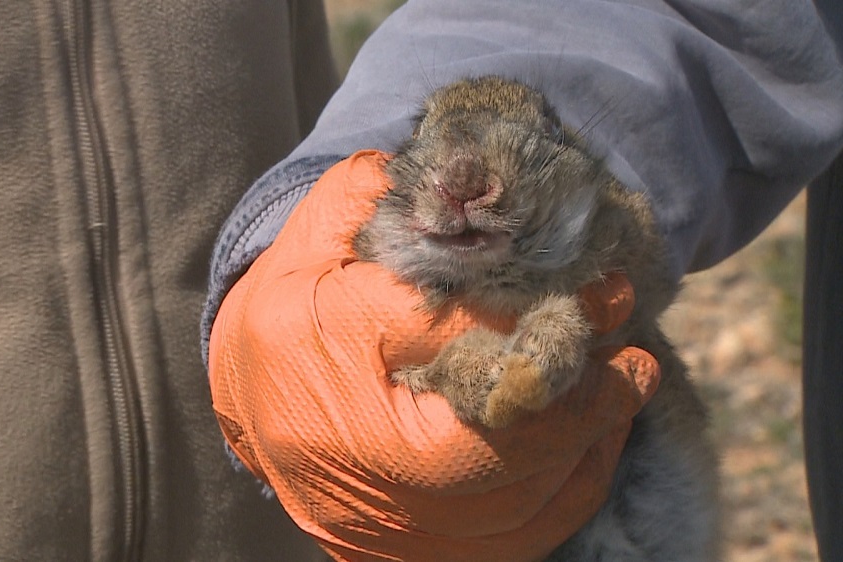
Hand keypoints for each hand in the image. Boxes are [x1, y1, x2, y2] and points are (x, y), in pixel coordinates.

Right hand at [208, 150, 659, 560]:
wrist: (247, 398)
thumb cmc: (287, 311)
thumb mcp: (316, 238)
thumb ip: (374, 199)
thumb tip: (468, 180)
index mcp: (315, 353)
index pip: (447, 337)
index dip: (539, 318)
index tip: (609, 296)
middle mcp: (340, 456)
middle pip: (486, 454)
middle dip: (580, 407)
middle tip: (636, 361)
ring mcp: (369, 523)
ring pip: (507, 512)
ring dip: (583, 453)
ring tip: (625, 394)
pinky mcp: (394, 554)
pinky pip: (502, 547)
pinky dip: (559, 499)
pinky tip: (588, 449)